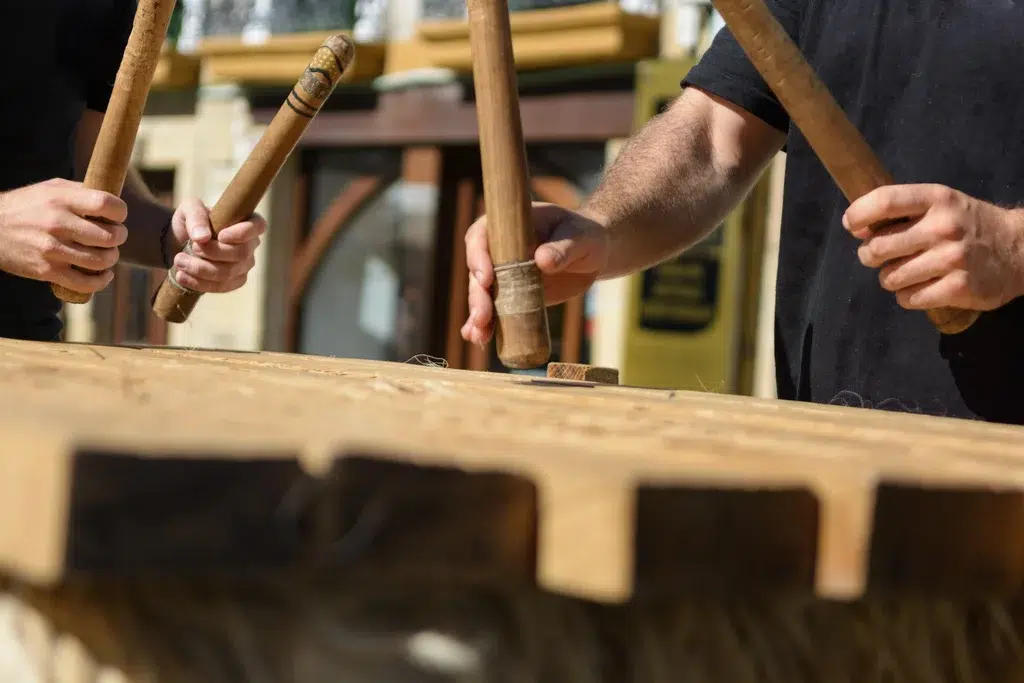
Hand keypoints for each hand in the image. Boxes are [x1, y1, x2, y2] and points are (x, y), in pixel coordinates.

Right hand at [0, 178, 126, 292]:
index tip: (118, 216)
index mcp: (61, 199)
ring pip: (101, 261)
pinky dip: (101, 281)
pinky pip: (85, 283)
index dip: (120, 212)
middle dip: (119, 237)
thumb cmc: (26, 206)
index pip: (106, 204)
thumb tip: (112, 197)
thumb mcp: (50, 188)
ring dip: (112, 258)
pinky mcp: (47, 271)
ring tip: (107, 253)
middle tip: (115, 236)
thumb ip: (80, 191)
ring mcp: (52, 249)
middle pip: (110, 236)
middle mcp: (57, 223)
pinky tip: (104, 274)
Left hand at [168, 198, 265, 292]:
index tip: (220, 235)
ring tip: (179, 261)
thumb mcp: (189, 208)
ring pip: (229, 273)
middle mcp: (250, 244)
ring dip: (201, 269)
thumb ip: (196, 217)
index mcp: (247, 221)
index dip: (243, 233)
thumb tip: (202, 237)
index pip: (257, 227)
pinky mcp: (234, 281)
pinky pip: (221, 286)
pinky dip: (200, 283)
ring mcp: (244, 265)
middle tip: (192, 246)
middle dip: (214, 252)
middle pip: (241, 253)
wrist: (181, 241)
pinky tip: (182, 276)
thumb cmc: (192, 221)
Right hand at [461, 202, 608, 344]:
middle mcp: (501, 249)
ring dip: (478, 314)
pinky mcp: (512, 295)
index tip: (486, 278)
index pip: (482, 235)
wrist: (594, 255)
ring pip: (481, 294)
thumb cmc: (586, 237)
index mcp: (510, 226)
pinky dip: (486, 325)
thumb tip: (541, 260)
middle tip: (483, 315)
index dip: (478, 255)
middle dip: (477, 294)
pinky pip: (495, 310)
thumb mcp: (580, 238)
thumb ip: (563, 248)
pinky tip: (478, 338)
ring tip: (478, 334)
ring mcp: (504, 274)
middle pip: (477, 270)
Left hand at [843, 184, 1023, 311]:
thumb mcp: (941, 205)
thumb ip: (902, 211)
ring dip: (892, 278)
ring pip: (889, 278)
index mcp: (936, 199)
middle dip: (871, 255)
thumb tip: (856, 227)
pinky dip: (908, 296)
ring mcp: (951, 259)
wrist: (1019, 249)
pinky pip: (908, 298)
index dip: (858, 215)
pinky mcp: (958, 288)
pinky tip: (923, 286)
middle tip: (883, 256)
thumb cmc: (968, 225)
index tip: (853, 226)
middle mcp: (943, 227)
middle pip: (877, 248)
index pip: (884, 201)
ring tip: (910, 271)